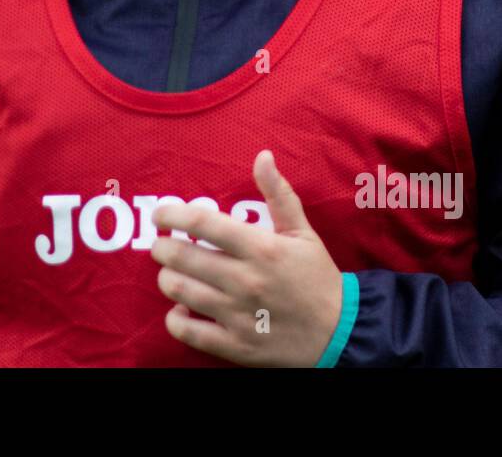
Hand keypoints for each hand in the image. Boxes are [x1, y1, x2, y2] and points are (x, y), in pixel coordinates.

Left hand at [150, 149, 343, 366]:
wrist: (341, 333)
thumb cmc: (317, 278)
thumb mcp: (303, 232)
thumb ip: (279, 194)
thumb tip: (262, 156)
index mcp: (261, 248)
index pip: (202, 224)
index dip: (172, 215)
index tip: (160, 215)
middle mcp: (246, 280)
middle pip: (182, 257)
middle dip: (162, 247)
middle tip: (163, 245)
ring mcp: (238, 315)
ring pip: (179, 291)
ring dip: (167, 278)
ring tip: (172, 272)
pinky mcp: (235, 345)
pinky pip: (187, 332)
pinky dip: (175, 319)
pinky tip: (181, 309)